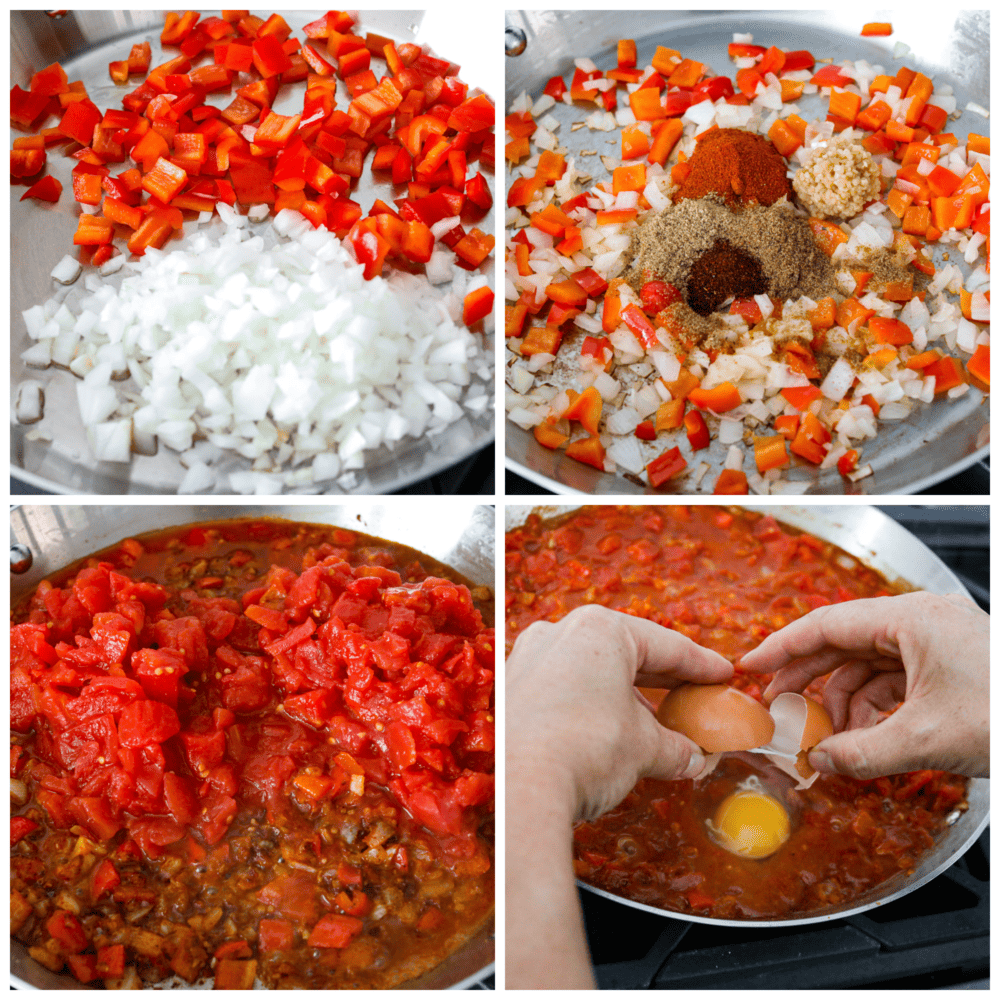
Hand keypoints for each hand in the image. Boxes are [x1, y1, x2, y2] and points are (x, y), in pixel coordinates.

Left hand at [507, 604, 732, 821]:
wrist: (518, 789)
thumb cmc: (587, 750)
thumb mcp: (645, 747)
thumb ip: (675, 746)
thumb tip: (694, 758)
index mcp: (600, 630)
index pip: (665, 645)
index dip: (701, 665)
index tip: (724, 674)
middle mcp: (560, 633)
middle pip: (627, 654)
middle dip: (663, 680)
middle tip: (697, 695)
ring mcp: (530, 659)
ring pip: (592, 672)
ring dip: (626, 696)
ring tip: (658, 724)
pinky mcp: (512, 690)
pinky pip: (564, 689)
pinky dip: (592, 705)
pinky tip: (612, 731)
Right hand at [739, 592, 987, 778]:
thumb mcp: (927, 738)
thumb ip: (862, 752)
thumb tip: (818, 763)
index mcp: (911, 618)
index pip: (827, 624)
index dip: (783, 646)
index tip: (750, 666)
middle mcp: (920, 622)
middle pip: (844, 645)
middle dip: (810, 681)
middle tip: (777, 707)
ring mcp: (936, 644)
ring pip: (868, 668)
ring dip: (845, 706)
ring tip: (829, 740)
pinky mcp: (949, 667)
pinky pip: (894, 684)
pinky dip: (875, 712)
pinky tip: (865, 740)